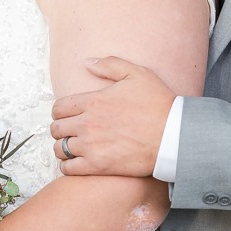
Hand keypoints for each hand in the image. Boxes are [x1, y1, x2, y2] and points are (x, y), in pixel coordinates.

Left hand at [51, 57, 175, 176]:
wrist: (173, 136)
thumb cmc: (158, 105)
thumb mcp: (137, 74)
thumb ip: (110, 65)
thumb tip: (87, 63)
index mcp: (93, 101)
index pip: (59, 107)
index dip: (60, 112)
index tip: (68, 116)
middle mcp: (87, 123)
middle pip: (56, 128)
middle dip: (60, 129)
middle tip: (70, 132)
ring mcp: (91, 146)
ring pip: (59, 149)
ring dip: (63, 147)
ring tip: (73, 148)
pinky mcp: (98, 166)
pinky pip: (68, 168)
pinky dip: (68, 166)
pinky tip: (77, 162)